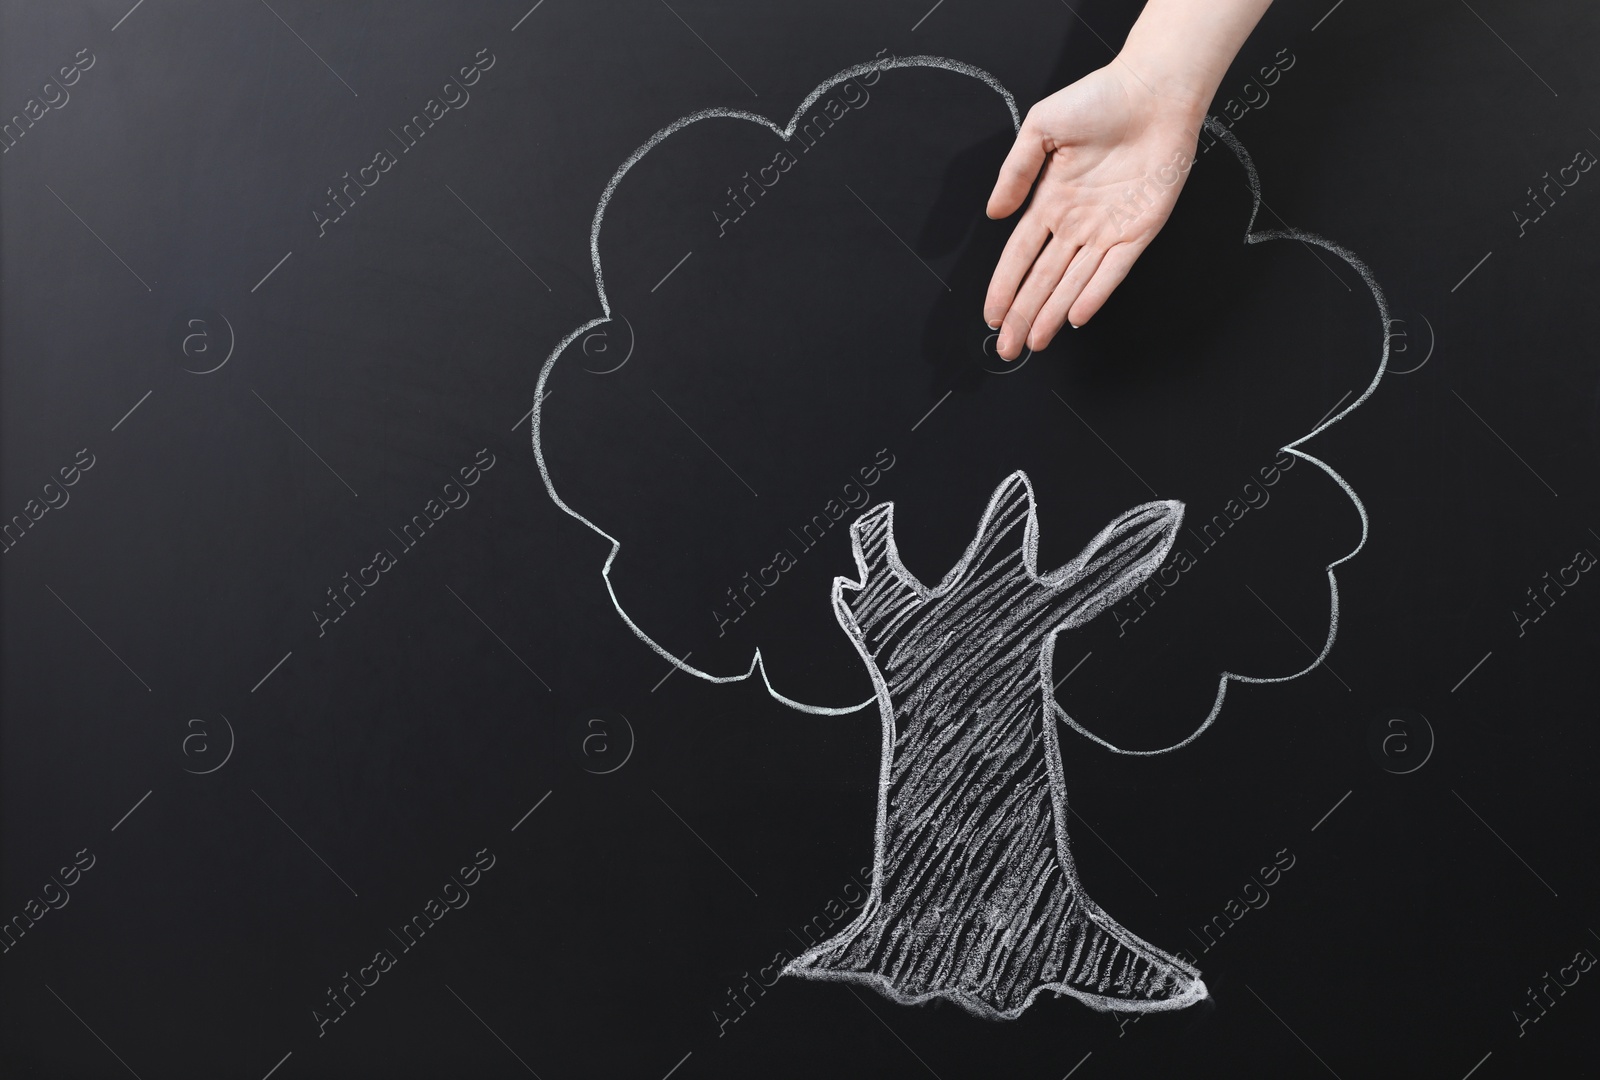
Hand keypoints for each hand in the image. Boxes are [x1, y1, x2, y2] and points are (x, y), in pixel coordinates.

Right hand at [984, 62, 1204, 356]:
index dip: (1004, 287)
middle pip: (1043, 279)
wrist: (1152, 91)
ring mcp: (1108, 229)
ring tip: (1035, 343)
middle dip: (1023, 315)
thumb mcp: (1040, 127)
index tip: (991, 316)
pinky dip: (1095, 294)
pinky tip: (1076, 317)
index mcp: (1050, 201)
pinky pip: (1114, 271)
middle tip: (1007, 348)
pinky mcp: (1139, 230)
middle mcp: (1077, 222)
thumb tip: (993, 215)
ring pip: (1073, 283)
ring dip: (1053, 314)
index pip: (1020, 256)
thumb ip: (1014, 173)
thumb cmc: (1099, 98)